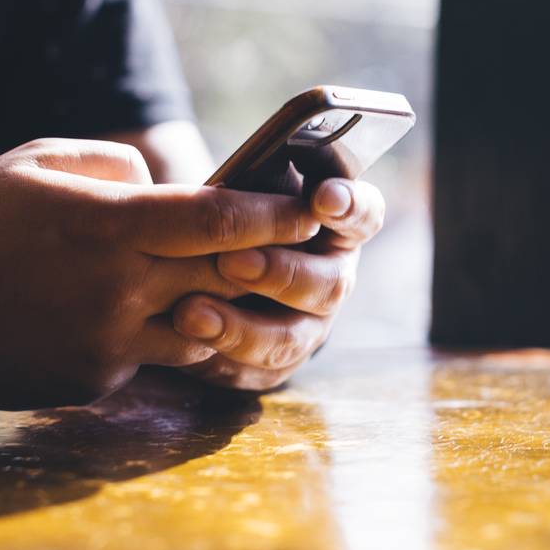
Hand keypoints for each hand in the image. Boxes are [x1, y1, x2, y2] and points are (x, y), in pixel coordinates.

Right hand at [0, 139, 319, 408]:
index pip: (217, 219)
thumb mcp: (36, 162)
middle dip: (259, 262)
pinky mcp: (93, 381)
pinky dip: (149, 336)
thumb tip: (162, 184)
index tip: (309, 207)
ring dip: (209, 305)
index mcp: (107, 225)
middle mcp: (118, 289)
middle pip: (222, 276)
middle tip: (283, 249)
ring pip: (198, 328)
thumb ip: (113, 166)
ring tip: (196, 282)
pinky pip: (146, 357)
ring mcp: (108, 343)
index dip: (273, 213)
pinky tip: (113, 317)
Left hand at [171, 178, 384, 390]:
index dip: (349, 207)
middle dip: (280, 274)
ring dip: (241, 328)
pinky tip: (185, 344)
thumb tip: (223, 178)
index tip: (321, 198)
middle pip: (330, 285)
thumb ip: (252, 180)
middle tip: (231, 261)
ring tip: (189, 312)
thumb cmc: (230, 214)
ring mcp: (308, 325)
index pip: (363, 213)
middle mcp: (332, 278)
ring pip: (291, 338)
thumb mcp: (243, 187)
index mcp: (336, 226)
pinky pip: (256, 371)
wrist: (197, 261)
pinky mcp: (275, 362)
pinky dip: (220, 358)